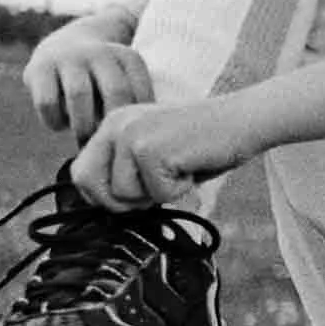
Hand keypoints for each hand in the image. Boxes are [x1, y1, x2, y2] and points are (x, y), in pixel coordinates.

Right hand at [25, 33, 153, 141]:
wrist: (63, 48)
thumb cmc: (102, 84)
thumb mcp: (124, 87)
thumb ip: (132, 110)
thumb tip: (131, 143)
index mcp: (128, 58)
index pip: (142, 95)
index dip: (134, 122)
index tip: (127, 137)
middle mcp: (100, 53)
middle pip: (116, 91)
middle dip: (112, 123)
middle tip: (107, 145)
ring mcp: (69, 57)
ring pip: (79, 94)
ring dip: (83, 126)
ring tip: (84, 142)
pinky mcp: (39, 67)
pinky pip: (48, 102)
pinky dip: (55, 121)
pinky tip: (60, 125)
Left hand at [70, 100, 246, 210]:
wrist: (243, 120)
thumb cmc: (206, 143)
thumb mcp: (155, 153)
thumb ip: (127, 170)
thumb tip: (109, 205)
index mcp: (113, 124)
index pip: (80, 173)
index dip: (104, 195)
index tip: (138, 192)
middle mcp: (114, 125)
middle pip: (88, 185)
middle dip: (121, 201)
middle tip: (156, 188)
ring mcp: (130, 135)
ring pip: (123, 196)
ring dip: (158, 194)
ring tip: (181, 169)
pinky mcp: (149, 149)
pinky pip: (156, 195)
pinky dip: (179, 191)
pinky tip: (192, 165)